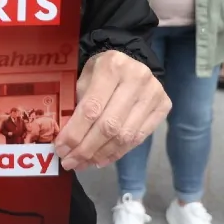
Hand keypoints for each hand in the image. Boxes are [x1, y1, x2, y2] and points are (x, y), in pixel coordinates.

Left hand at [54, 51, 170, 170]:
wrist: (131, 60)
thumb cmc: (101, 71)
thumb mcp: (84, 78)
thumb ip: (76, 105)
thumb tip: (65, 142)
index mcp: (112, 66)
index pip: (91, 108)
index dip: (75, 133)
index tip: (60, 149)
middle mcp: (137, 78)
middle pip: (109, 126)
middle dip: (86, 149)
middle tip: (70, 162)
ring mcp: (154, 93)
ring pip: (125, 136)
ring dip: (101, 155)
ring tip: (83, 164)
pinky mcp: (163, 106)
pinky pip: (138, 138)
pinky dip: (117, 152)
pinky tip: (101, 159)